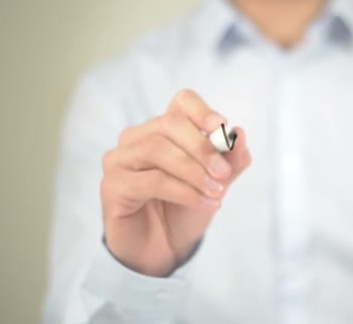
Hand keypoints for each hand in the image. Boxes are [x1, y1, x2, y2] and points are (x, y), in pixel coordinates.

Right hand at [100, 90, 250, 276]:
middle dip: (202, 147)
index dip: (202, 110)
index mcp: (164, 129)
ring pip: (158, 150)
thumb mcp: (217, 184)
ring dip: (194, 172)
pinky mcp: (112, 185)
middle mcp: (138, 138)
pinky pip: (151, 180)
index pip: (182, 102)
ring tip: (217, 192)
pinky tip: (205, 203)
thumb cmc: (186, 209)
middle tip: (224, 173)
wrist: (164, 249)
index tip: (222, 127)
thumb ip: (231, 161)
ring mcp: (120, 159)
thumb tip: (240, 134)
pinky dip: (184, 192)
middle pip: (170, 124)